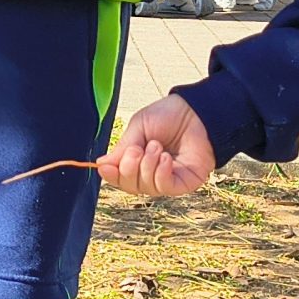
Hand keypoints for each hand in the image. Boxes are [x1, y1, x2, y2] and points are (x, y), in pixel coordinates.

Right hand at [98, 95, 214, 196]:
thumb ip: (122, 147)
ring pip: (146, 188)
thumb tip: (102, 164)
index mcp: (138, 160)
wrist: (196, 111)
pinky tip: (165, 158)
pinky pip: (165, 188)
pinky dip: (161, 173)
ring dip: (147, 166)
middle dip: (129, 168)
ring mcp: (167, 179)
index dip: (111, 175)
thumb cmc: (169, 115)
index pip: (120, 176)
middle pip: (130, 186)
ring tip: (157, 146)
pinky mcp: (184, 182)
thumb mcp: (138, 127)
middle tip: (137, 149)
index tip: (104, 168)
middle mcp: (151, 173)